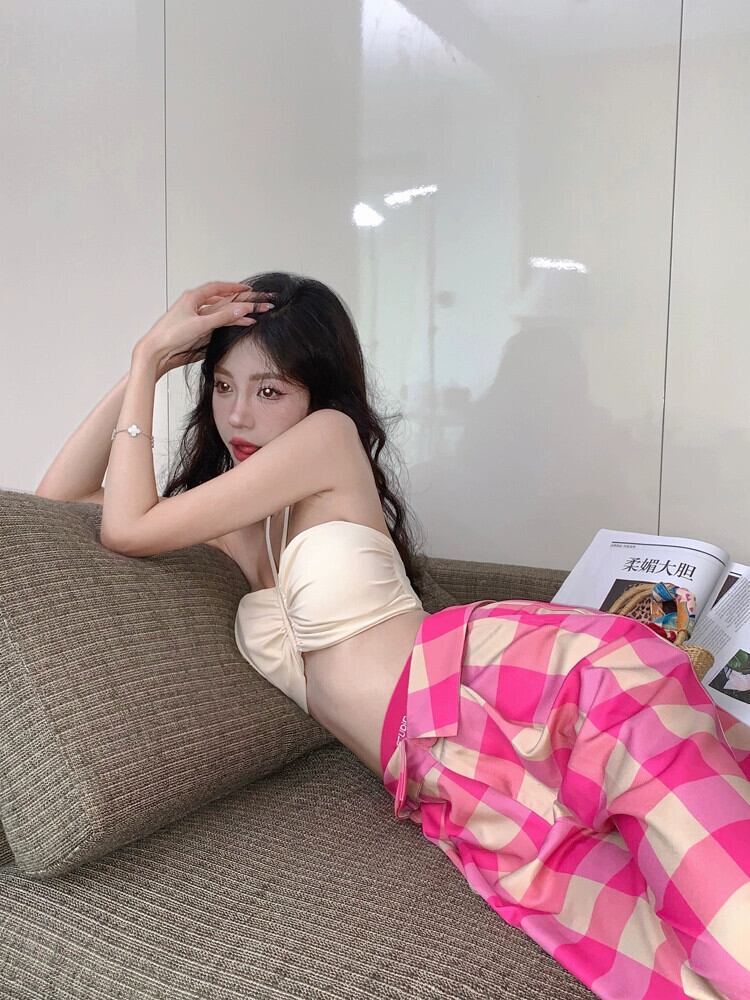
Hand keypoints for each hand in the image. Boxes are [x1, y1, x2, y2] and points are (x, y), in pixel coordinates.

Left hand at [134, 281, 275, 370]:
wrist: (156, 351)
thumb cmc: (170, 335)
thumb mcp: (200, 324)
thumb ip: (222, 316)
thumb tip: (241, 308)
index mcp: (192, 298)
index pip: (217, 287)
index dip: (233, 287)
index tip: (247, 289)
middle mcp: (193, 305)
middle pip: (220, 299)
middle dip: (238, 300)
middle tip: (253, 301)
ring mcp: (194, 317)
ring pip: (219, 311)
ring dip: (234, 313)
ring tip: (251, 315)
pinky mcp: (195, 328)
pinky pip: (215, 321)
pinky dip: (227, 322)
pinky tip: (236, 324)